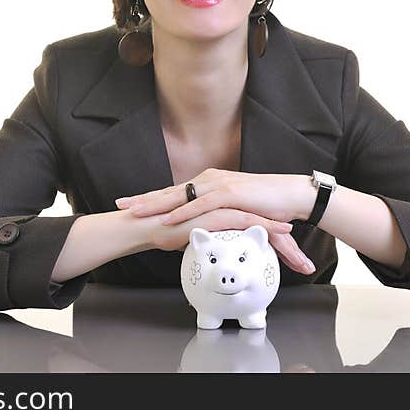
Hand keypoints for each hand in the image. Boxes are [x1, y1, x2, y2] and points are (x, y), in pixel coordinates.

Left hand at [118, 168, 315, 273]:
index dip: (150, 198)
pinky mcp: (230, 194)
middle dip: (143, 199)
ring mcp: (218, 186)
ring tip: (135, 213)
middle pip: (170, 191)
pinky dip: (183, 212)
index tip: (128, 204)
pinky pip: (201, 205)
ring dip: (156, 205)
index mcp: (208, 184)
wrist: (290, 196)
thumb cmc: (264, 205)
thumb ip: (216, 216)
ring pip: (180, 196)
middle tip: (120, 205)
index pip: (174, 192)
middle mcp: (208, 181)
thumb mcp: (233, 210)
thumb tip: (202, 228)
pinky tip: (167, 219)